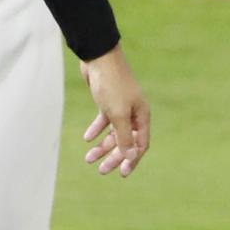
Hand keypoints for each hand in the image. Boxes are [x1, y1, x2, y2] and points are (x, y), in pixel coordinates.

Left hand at [80, 44, 149, 177]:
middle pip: (125, 140)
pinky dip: (96, 129)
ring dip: (102, 145)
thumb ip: (124, 137)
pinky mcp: (107, 99)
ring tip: (88, 158)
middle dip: (114, 156)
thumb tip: (131, 157)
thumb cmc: (111, 84)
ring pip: (112, 131)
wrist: (98, 56)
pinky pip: (103, 119)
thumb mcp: (118, 114)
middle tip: (101, 170)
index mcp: (142, 115)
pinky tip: (87, 138)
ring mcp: (120, 105)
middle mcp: (133, 112)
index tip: (121, 173)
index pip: (140, 144)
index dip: (132, 159)